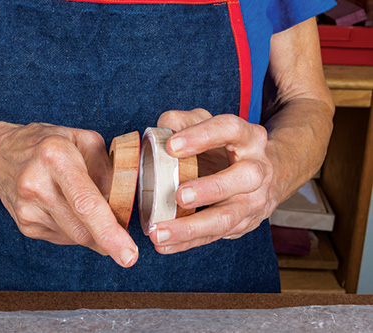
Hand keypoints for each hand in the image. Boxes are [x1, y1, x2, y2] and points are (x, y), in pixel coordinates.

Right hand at [0, 122, 138, 266]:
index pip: (86, 202)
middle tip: (127, 250)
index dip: (109, 231)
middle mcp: (36, 183)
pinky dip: (76, 230)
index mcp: (55, 156)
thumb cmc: (49, 144)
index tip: (128, 253)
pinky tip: (69, 210)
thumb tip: (124, 205)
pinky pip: (63, 237)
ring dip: (93, 232)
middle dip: (108, 241)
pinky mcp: (24, 224)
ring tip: (90, 209)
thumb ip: (109, 170)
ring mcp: (27, 207)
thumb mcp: (85, 141)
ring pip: (75, 237)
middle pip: (81, 228)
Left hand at [149, 108, 278, 253]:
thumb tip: (162, 127)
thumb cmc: (227, 147)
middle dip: (211, 188)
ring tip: (160, 232)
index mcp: (249, 137)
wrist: (265, 173)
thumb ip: (184, 121)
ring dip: (193, 227)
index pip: (230, 129)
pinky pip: (215, 236)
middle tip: (179, 195)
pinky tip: (164, 245)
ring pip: (228, 216)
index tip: (171, 146)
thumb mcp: (209, 126)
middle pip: (244, 178)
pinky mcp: (244, 223)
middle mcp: (258, 169)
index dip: (202, 136)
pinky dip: (188, 242)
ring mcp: (254, 200)